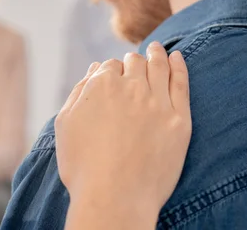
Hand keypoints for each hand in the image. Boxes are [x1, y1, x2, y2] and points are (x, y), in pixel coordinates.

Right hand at [56, 42, 190, 226]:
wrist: (114, 198)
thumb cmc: (83, 166)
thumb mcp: (65, 124)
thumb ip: (79, 91)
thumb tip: (94, 69)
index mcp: (101, 85)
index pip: (109, 66)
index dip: (111, 73)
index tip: (113, 79)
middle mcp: (131, 86)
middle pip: (134, 63)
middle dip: (132, 62)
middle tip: (134, 64)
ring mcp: (158, 102)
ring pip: (159, 66)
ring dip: (156, 54)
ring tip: (157, 48)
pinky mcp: (180, 119)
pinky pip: (182, 83)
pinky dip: (180, 66)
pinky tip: (178, 57)